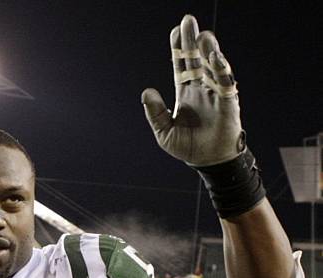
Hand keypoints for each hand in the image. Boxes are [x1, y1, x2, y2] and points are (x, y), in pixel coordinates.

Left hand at [142, 15, 242, 165]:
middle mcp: (201, 88)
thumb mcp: (164, 131)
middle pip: (196, 59)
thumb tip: (146, 91)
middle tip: (188, 20)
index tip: (175, 31)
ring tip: (203, 36)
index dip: (179, 48)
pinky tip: (214, 57)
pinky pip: (225, 82)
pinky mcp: (228, 102)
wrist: (207, 161)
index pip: (181, 65)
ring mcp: (215, 93)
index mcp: (185, 92)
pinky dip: (220, 69)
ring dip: (208, 51)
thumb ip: (155, 112)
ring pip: (212, 66)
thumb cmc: (186, 147)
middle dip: (192, 41)